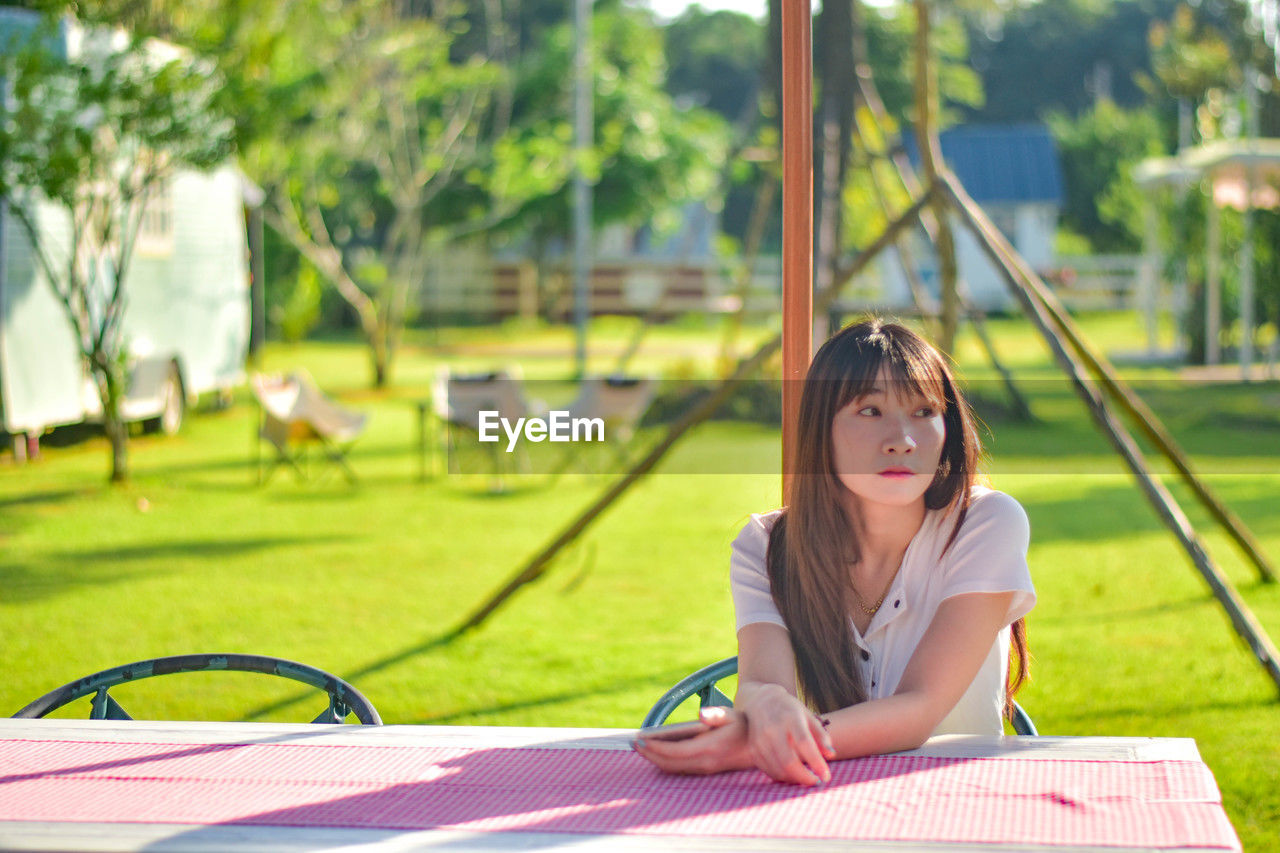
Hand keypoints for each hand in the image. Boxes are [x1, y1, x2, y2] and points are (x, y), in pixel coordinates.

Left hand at [633, 706, 752, 775]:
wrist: (758, 743)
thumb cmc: (742, 725)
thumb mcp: (731, 714)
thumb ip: (715, 714)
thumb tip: (700, 714)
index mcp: (709, 747)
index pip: (675, 751)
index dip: (656, 748)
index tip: (641, 740)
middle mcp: (706, 762)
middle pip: (670, 763)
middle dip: (650, 754)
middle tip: (634, 744)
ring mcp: (705, 768)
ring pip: (674, 768)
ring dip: (656, 759)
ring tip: (641, 748)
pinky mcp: (705, 770)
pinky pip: (680, 769)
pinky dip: (665, 762)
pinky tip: (656, 753)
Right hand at [737, 683, 834, 785]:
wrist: (762, 701)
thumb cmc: (790, 711)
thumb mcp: (809, 717)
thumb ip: (821, 736)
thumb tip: (831, 755)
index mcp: (790, 718)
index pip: (804, 743)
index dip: (816, 762)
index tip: (826, 777)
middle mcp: (773, 729)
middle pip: (789, 762)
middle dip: (805, 778)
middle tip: (816, 782)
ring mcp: (760, 740)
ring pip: (778, 770)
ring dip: (794, 779)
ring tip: (805, 778)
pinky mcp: (753, 749)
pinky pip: (768, 771)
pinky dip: (782, 777)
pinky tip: (791, 774)